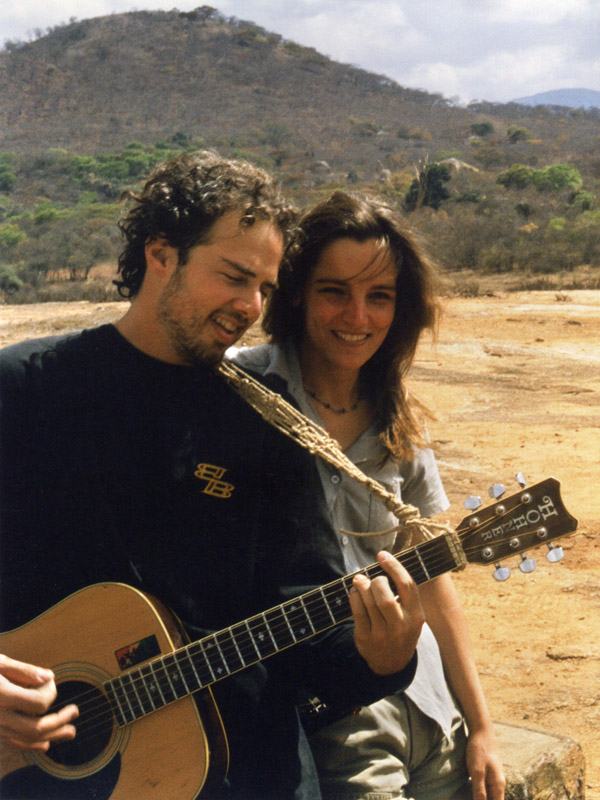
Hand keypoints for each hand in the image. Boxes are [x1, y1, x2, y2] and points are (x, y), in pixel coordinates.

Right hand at [0, 654, 77, 751]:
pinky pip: (13, 743)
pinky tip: (45, 744)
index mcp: (0, 695)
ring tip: (70, 731)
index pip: (38, 703)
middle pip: (36, 727)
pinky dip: (31, 745)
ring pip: (25, 740)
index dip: (51, 692)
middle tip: (75, 711)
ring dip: (51, 736)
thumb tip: (50, 676)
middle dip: (59, 720)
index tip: (50, 680)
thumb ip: (23, 670)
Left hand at [349, 551, 423, 674]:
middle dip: (376, 580)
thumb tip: (386, 563)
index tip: (382, 554)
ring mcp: (383, 634)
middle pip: (385, 595)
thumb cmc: (401, 629)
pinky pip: (357, 611)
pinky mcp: (366, 638)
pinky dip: (354, 596)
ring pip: (369, 602)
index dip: (394, 566)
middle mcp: (401, 625)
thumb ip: (404, 594)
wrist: (392, 664)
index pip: (407, 585)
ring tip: (359, 580)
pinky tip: (354, 592)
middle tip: (372, 577)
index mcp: (416, 615)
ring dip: (362, 585)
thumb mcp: (411, 615)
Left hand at [466, 726, 505, 799]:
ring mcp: (494, 778)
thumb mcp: (477, 771)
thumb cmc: (479, 749)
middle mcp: (498, 784)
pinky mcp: (488, 773)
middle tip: (467, 797)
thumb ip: (479, 791)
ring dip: (481, 798)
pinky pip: (485, 789)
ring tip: (467, 796)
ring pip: (489, 795)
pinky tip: (471, 793)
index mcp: (498, 786)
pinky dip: (479, 793)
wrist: (481, 730)